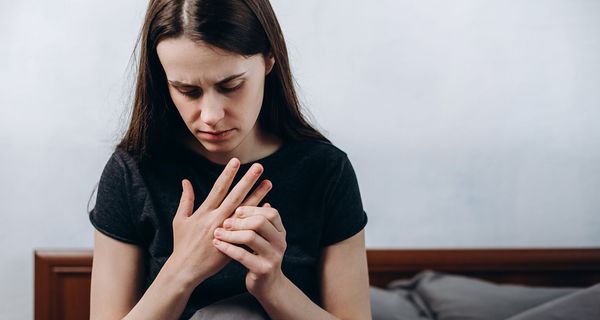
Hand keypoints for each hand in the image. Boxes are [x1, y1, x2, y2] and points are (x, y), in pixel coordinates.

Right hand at [169, 158, 271, 286]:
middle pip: (235, 196)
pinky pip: (249, 227)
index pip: (218, 189)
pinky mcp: (233, 243)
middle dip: (247, 180)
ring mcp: (226, 232)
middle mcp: (216, 219)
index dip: (228, 174)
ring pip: (245, 210)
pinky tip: (268, 207)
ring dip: (258, 195)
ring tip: (269, 182)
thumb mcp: (180, 220)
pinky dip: (257, 216)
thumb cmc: (182, 244)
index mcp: (204, 213)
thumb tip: (185, 181)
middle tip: (259, 167)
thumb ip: (186, 200)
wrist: (186, 270)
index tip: (236, 161)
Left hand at [212, 202, 287, 296]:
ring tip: (217, 233)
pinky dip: (227, 248)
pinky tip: (217, 244)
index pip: (271, 213)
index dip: (253, 209)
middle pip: (260, 222)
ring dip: (231, 234)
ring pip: (250, 237)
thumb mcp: (264, 238)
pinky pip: (242, 255)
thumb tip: (262, 199)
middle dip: (240, 221)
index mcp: (280, 232)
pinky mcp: (262, 269)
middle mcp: (280, 242)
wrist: (267, 285)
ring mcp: (273, 256)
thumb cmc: (260, 256)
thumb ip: (261, 221)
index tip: (236, 210)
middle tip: (225, 222)